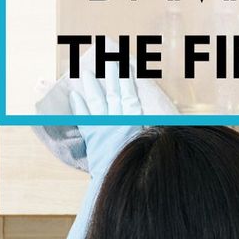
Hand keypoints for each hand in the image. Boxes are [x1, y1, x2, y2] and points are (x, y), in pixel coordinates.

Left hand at [69, 65, 143, 180]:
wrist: (126, 180)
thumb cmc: (142, 163)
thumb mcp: (153, 142)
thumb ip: (153, 128)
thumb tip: (165, 119)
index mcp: (134, 120)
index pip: (129, 93)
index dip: (125, 77)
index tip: (123, 62)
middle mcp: (118, 119)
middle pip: (112, 92)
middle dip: (109, 74)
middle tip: (105, 57)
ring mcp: (103, 127)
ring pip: (96, 101)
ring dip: (91, 85)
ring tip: (86, 71)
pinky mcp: (92, 137)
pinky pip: (83, 118)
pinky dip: (78, 106)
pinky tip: (74, 95)